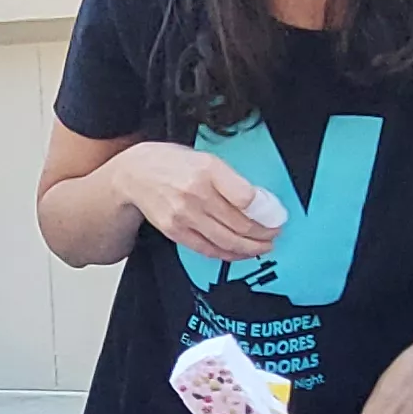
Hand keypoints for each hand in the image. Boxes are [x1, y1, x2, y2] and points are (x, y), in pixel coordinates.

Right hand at [107, 144, 278, 262]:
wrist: (134, 174)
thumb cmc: (172, 163)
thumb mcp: (207, 158)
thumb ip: (233, 181)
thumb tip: (262, 202)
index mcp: (207, 169)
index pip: (246, 197)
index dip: (267, 211)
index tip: (278, 216)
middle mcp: (195, 193)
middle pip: (240, 223)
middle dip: (264, 233)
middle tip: (275, 233)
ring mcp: (184, 216)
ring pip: (227, 241)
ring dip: (251, 248)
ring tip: (264, 246)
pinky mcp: (176, 232)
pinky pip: (209, 249)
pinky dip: (229, 254)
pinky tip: (240, 252)